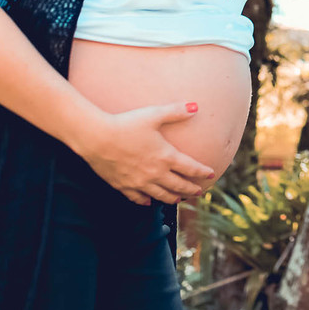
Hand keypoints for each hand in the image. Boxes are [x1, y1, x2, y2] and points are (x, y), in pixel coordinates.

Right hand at [75, 101, 215, 205]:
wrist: (97, 138)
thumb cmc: (126, 124)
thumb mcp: (153, 114)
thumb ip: (176, 112)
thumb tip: (195, 106)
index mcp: (166, 157)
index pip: (190, 168)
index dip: (203, 172)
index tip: (211, 174)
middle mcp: (155, 173)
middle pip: (178, 185)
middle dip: (191, 189)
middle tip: (199, 192)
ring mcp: (139, 182)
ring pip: (161, 195)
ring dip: (172, 198)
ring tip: (179, 200)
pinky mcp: (123, 186)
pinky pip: (138, 199)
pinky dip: (146, 201)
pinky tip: (148, 202)